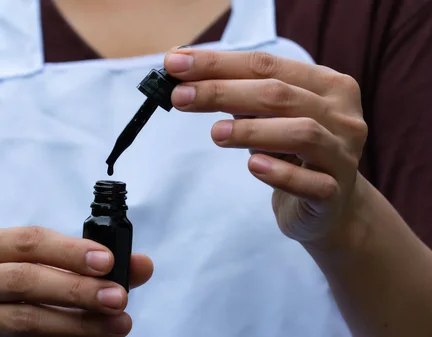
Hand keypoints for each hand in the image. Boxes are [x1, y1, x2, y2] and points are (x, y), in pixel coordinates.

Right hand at [0, 226, 152, 335]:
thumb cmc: (27, 286)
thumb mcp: (56, 268)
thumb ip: (96, 265)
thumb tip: (143, 265)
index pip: (33, 241)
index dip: (71, 251)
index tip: (108, 261)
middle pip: (27, 279)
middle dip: (78, 289)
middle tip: (118, 298)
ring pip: (26, 319)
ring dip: (77, 323)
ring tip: (115, 325)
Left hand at [164, 49, 368, 246]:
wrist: (329, 206)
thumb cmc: (291, 152)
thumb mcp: (267, 117)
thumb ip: (238, 95)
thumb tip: (184, 76)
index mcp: (327, 85)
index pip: (266, 65)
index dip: (218, 63)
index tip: (175, 64)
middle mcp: (342, 115)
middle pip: (280, 95)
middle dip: (223, 92)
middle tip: (180, 97)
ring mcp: (342, 155)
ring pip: (303, 132)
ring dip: (252, 130)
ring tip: (215, 133)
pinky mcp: (335, 193)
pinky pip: (311, 182)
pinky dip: (280, 173)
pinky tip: (253, 166)